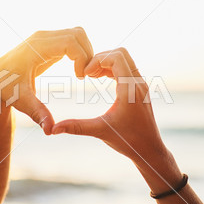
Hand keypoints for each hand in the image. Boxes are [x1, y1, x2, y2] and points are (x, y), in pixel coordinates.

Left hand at [0, 27, 92, 134]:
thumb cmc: (8, 90)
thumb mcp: (23, 102)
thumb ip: (38, 114)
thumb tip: (50, 131)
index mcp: (36, 48)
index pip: (70, 42)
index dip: (82, 58)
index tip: (80, 78)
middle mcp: (42, 38)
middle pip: (77, 34)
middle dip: (88, 54)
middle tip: (85, 76)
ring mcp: (45, 37)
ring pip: (77, 34)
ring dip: (86, 51)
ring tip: (82, 74)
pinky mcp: (49, 41)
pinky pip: (72, 39)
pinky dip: (80, 51)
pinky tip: (77, 70)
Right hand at [51, 48, 181, 192]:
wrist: (150, 150)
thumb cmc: (128, 141)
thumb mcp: (100, 131)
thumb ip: (76, 127)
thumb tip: (53, 129)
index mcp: (130, 89)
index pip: (116, 57)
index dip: (97, 60)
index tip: (85, 74)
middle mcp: (138, 83)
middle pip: (121, 53)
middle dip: (101, 58)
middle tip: (87, 73)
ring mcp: (141, 85)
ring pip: (125, 60)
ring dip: (107, 63)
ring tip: (91, 75)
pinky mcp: (140, 89)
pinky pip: (127, 69)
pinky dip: (113, 69)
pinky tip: (100, 79)